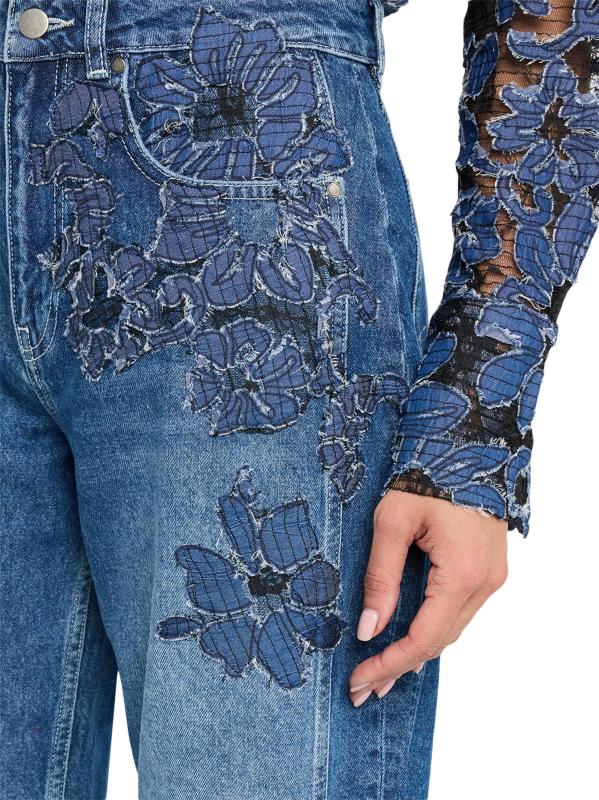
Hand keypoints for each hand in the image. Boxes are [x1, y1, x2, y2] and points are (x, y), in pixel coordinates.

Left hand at [348, 490, 508, 705]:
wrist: (466, 444)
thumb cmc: (427, 475)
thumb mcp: (392, 521)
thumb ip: (380, 577)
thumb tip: (369, 629)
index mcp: (462, 573)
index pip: (424, 638)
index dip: (390, 664)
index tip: (359, 680)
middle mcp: (485, 583)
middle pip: (439, 641)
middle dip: (399, 666)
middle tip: (363, 685)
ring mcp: (491, 577)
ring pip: (451, 629)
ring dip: (416, 651)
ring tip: (380, 671)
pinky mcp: (488, 569)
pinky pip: (458, 610)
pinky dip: (431, 628)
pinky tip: (408, 637)